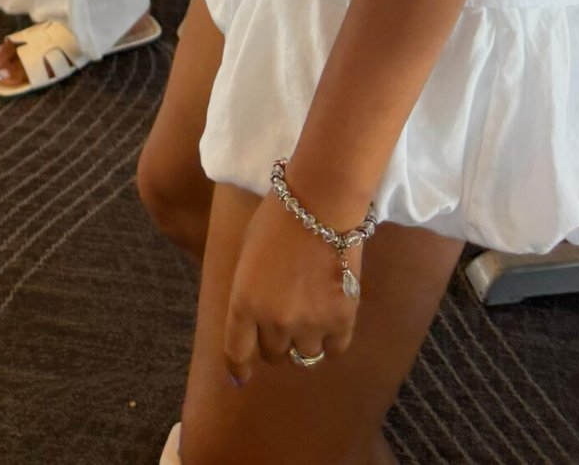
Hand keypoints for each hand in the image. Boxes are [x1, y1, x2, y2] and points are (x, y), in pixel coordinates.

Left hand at [223, 192, 362, 384]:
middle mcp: (274, 321)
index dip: (238, 368)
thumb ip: (247, 289)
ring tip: (309, 316)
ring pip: (304, 356)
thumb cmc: (277, 217)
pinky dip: (331, 340)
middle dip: (274, 341)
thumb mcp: (247, 252)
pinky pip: (334, 349)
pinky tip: (330, 318)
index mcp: (244, 302)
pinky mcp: (342, 320)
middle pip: (273, 355)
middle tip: (282, 318)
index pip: (237, 352)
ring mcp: (310, 323)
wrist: (321, 201)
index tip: (241, 377)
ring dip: (303, 341)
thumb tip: (248, 317)